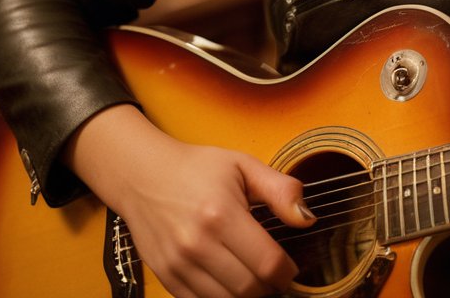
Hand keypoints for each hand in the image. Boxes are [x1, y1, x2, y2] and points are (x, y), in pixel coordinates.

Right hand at [68, 105, 315, 297]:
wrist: (141, 174)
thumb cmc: (196, 168)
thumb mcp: (243, 165)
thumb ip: (281, 190)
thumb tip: (307, 218)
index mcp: (221, 214)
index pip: (267, 263)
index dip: (286, 273)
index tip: (290, 268)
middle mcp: (197, 244)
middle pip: (248, 289)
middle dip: (269, 287)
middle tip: (274, 275)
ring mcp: (177, 264)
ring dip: (245, 295)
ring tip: (253, 278)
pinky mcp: (165, 275)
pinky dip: (219, 297)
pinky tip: (228, 281)